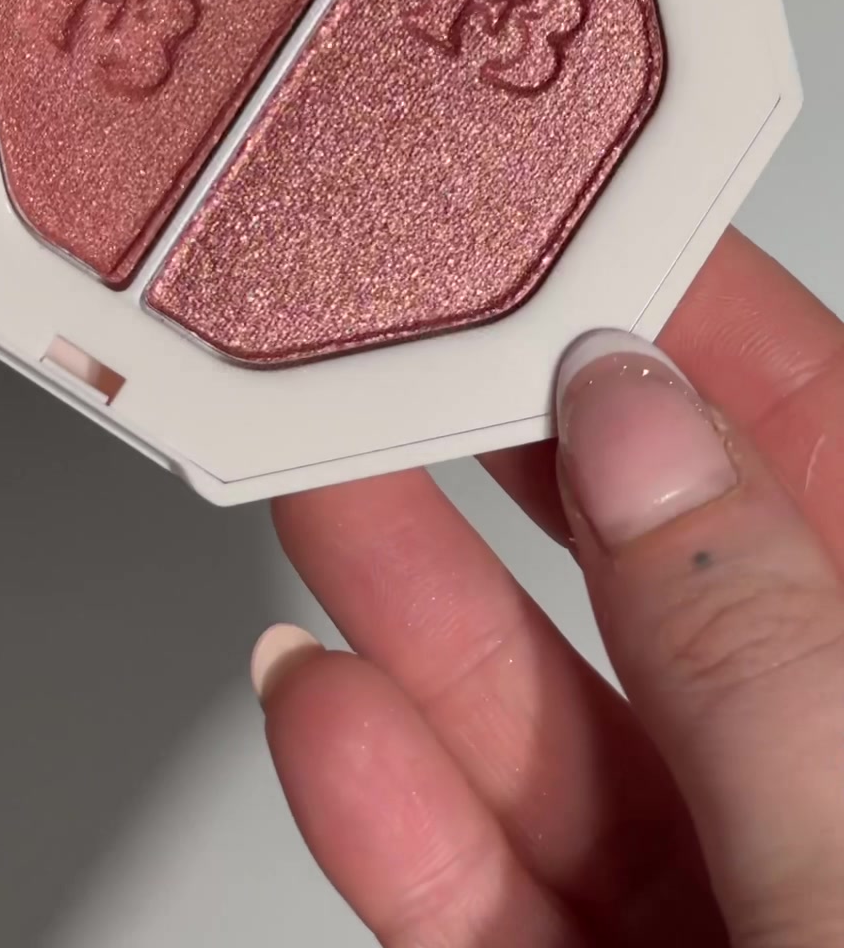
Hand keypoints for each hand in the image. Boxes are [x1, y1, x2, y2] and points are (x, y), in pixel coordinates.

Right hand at [253, 232, 843, 946]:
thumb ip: (747, 647)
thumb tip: (638, 427)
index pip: (819, 445)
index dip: (697, 327)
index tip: (569, 231)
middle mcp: (820, 785)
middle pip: (654, 566)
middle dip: (515, 446)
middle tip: (408, 336)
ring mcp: (714, 898)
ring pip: (544, 721)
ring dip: (413, 603)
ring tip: (318, 480)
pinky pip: (480, 886)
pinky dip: (388, 802)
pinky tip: (324, 706)